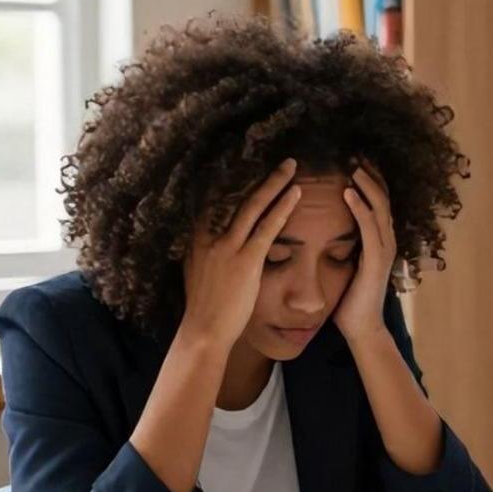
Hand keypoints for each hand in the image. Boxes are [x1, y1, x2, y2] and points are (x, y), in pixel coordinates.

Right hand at [181, 159, 300, 347]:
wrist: (204, 331)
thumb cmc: (206, 307)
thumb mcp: (198, 271)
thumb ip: (207, 251)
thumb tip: (214, 239)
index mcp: (197, 237)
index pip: (216, 198)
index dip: (235, 178)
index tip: (250, 161)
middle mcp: (209, 236)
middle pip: (235, 195)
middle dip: (259, 174)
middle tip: (280, 160)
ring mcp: (227, 247)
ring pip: (253, 205)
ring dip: (274, 183)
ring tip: (292, 167)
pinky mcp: (245, 261)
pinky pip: (267, 228)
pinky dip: (282, 209)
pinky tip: (296, 195)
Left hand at [333, 164, 397, 340]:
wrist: (360, 328)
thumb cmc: (348, 300)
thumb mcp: (344, 266)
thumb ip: (341, 246)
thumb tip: (322, 230)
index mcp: (377, 240)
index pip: (375, 201)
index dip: (368, 179)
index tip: (354, 158)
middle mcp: (385, 240)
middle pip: (382, 198)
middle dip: (371, 174)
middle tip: (356, 151)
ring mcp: (384, 250)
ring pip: (379, 208)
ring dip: (367, 185)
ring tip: (354, 165)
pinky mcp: (376, 261)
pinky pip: (369, 228)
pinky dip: (361, 209)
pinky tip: (349, 193)